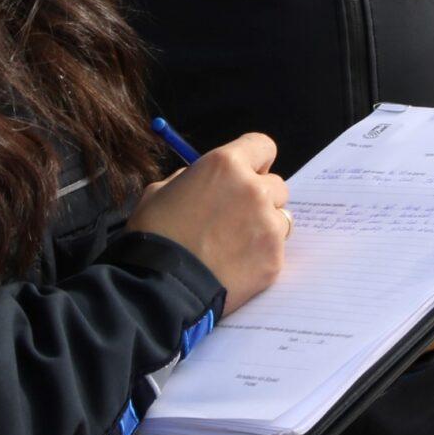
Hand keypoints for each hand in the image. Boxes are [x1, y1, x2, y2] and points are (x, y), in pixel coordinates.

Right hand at [126, 132, 288, 311]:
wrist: (160, 288)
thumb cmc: (153, 236)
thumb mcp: (160, 191)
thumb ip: (192, 178)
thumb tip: (207, 181)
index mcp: (226, 165)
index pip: (262, 146)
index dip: (254, 161)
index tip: (246, 175)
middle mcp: (254, 189)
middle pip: (276, 185)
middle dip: (260, 197)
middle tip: (235, 217)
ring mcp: (268, 225)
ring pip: (280, 219)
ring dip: (263, 227)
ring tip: (234, 246)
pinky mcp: (274, 259)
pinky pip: (275, 250)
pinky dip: (260, 256)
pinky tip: (234, 267)